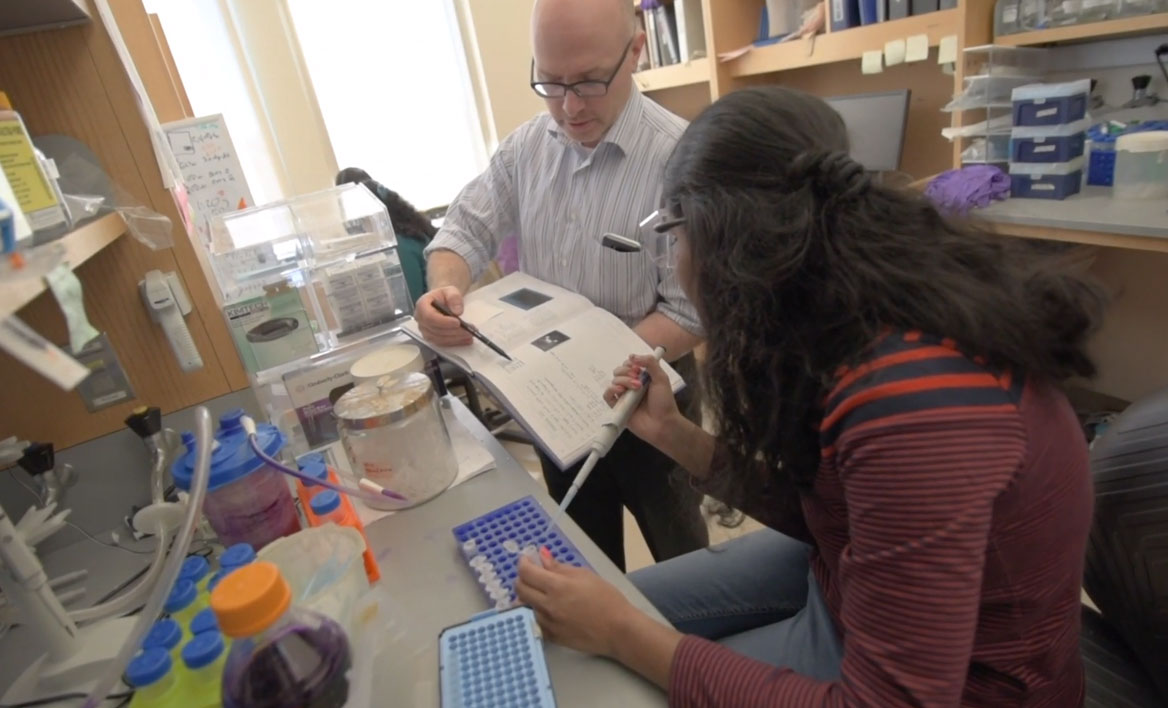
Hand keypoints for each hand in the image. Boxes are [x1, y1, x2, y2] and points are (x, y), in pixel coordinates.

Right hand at [415, 286, 472, 346]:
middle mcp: (420, 320)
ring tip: (470, 334)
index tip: (458, 322)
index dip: (443, 322)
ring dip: (456, 338)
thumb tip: (457, 311)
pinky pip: (442, 343)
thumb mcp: (450, 290)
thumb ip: (454, 297)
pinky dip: (455, 342)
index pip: (430, 317)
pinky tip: (466, 339)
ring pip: (439, 339)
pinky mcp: (431, 338)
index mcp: (422, 306)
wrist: (442, 302)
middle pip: (436, 330)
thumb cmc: (444, 296)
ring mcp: (425, 331)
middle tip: (469, 330)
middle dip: (454, 331)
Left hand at [516, 553, 638, 657]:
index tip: (527, 560)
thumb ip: (559, 567)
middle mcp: (547, 606)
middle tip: (532, 575)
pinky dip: (536, 613)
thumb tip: (542, 555)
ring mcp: (547, 624)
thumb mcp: (584, 575)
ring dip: (529, 597)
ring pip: (525, 606)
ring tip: (543, 593)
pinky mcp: (550, 637)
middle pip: (520, 589)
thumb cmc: (606, 598)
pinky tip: (548, 610)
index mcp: (557, 587)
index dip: (523, 563)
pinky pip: (534, 621)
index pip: (526, 573)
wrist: (618, 630)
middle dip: (522, 578)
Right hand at [604, 354, 682, 447]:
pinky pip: (607, 395)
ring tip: (636, 388)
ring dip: (623, 380)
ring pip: (614, 381)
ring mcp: (624, 396)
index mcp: (641, 378)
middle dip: (626, 372)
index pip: (628, 365)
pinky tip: (621, 391)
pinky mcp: (618, 407)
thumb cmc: (664, 402)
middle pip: (619, 371)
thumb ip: (649, 363)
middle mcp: (631, 386)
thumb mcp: (661, 378)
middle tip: (637, 378)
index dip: (630, 363)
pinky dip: (611, 390)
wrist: (663, 424)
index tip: (638, 368)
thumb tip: (631, 356)